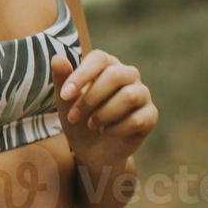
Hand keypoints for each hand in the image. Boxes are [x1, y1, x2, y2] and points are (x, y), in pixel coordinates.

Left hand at [50, 49, 156, 170]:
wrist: (91, 149)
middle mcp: (128, 75)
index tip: (65, 95)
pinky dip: (116, 128)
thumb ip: (62, 79)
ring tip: (91, 125)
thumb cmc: (78, 117)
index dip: (81, 75)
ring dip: (104, 114)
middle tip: (74, 116)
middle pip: (116, 75)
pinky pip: (138, 119)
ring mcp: (142, 94)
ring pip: (129, 96)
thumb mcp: (65, 101)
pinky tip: (106, 131)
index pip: (99, 58)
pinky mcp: (150, 115)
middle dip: (91, 98)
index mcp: (107, 65)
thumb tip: (57, 58)